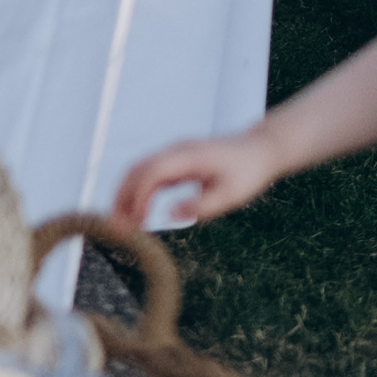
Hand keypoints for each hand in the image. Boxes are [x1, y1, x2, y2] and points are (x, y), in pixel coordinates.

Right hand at [112, 126, 280, 230]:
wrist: (262, 149)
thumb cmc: (249, 172)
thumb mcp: (231, 195)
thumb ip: (202, 206)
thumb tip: (170, 215)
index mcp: (187, 156)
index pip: (151, 174)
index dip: (138, 198)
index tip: (135, 223)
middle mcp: (176, 151)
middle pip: (136, 170)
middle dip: (121, 198)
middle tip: (114, 227)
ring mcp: (175, 154)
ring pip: (139, 171)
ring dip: (126, 196)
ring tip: (121, 224)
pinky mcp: (177, 161)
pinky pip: (150, 174)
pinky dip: (139, 193)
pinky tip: (139, 213)